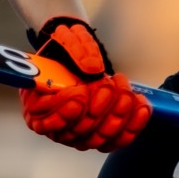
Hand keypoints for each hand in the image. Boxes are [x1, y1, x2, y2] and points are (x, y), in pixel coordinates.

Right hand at [19, 16, 150, 151]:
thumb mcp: (66, 38)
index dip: (63, 112)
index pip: (44, 121)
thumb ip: (76, 50)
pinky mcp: (99, 133)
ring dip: (117, 116)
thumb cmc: (65, 48)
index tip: (80, 93)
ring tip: (125, 92)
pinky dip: (132, 125)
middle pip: (75, 132)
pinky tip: (141, 107)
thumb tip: (93, 69)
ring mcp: (78, 131)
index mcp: (36, 105)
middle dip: (97, 110)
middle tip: (109, 85)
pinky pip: (116, 139)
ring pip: (97, 138)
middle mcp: (55, 124)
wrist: (76, 52)